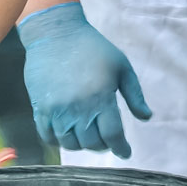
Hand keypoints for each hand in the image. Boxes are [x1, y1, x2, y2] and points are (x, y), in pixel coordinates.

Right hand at [17, 2, 150, 155]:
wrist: (56, 33)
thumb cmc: (93, 48)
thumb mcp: (121, 66)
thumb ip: (134, 95)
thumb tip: (146, 118)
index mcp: (101, 97)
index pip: (112, 135)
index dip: (121, 147)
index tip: (125, 152)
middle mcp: (78, 108)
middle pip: (92, 142)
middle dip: (103, 145)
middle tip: (108, 140)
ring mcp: (57, 110)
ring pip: (70, 143)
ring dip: (82, 144)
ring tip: (89, 136)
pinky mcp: (40, 108)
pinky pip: (48, 137)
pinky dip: (60, 141)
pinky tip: (69, 134)